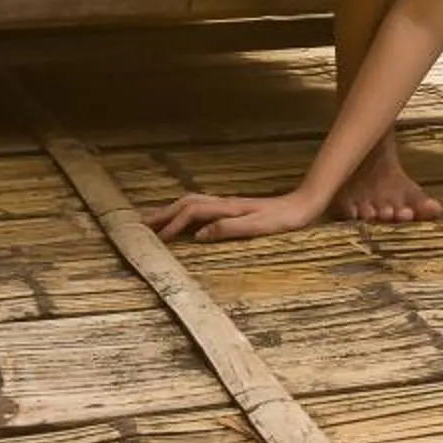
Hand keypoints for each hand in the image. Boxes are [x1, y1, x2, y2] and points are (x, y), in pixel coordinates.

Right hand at [145, 188, 322, 243]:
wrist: (303, 205)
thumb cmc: (282, 219)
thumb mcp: (258, 226)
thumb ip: (228, 229)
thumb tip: (198, 235)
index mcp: (227, 208)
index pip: (191, 213)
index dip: (172, 225)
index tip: (156, 240)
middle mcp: (224, 203)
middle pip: (186, 204)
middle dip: (162, 214)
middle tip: (140, 225)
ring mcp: (228, 204)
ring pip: (191, 203)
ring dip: (171, 211)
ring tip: (154, 222)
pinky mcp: (232, 208)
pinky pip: (200, 208)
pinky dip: (184, 212)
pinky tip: (183, 221)